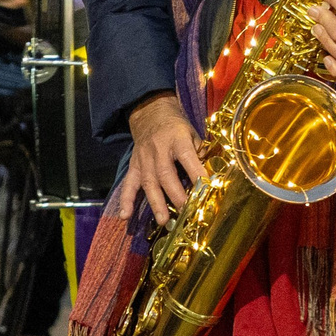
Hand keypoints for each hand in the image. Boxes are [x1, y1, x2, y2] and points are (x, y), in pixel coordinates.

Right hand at [122, 93, 206, 225]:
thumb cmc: (177, 127)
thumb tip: (210, 173)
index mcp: (177, 139)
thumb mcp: (192, 133)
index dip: (196, 173)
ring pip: (148, 182)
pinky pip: (128, 184)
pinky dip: (126, 200)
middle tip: (186, 211)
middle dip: (176, 194)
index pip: (187, 157)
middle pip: (166, 174)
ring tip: (163, 221)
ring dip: (156, 203)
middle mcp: (158, 150)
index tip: (206, 189)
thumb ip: (200, 151)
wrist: (150, 114)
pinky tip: (125, 215)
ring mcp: (143, 159)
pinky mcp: (133, 165)